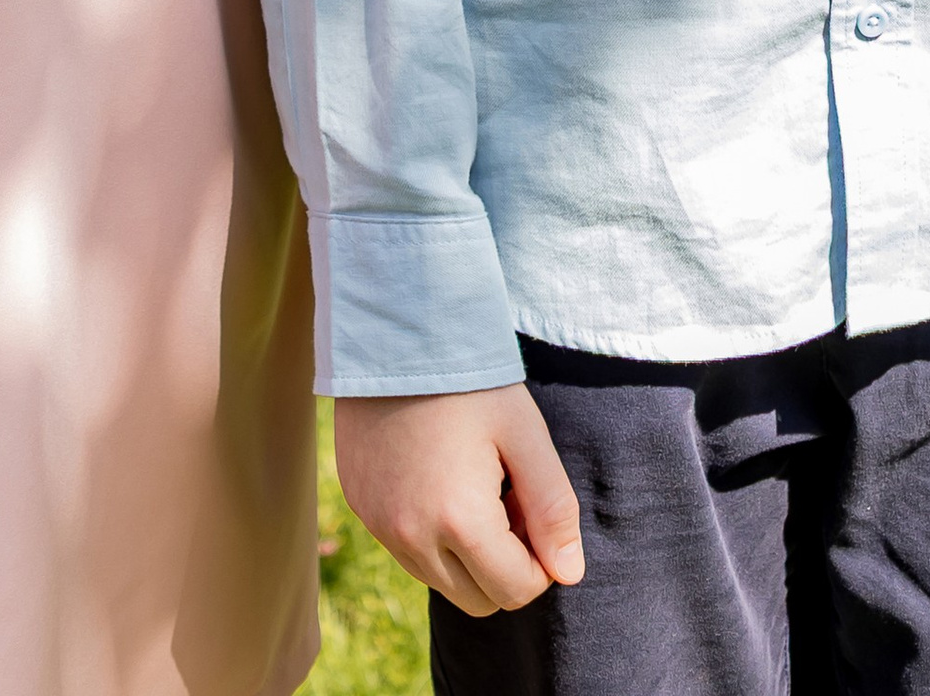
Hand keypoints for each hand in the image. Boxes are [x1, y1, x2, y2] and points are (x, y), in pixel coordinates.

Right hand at [336, 387, 583, 616]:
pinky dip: (429, 534)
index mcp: (460, 521)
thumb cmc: (469, 379)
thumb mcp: (525, 433)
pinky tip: (436, 475)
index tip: (530, 502)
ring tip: (471, 483)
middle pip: (479, 600)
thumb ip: (554, 508)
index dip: (539, 558)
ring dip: (466, 554)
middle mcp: (412, 537)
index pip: (517, 590)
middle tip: (505, 496)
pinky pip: (406, 551)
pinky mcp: (360, 507)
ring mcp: (379, 525)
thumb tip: (569, 574)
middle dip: (503, 564)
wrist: (393, 328)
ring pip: (440, 581)